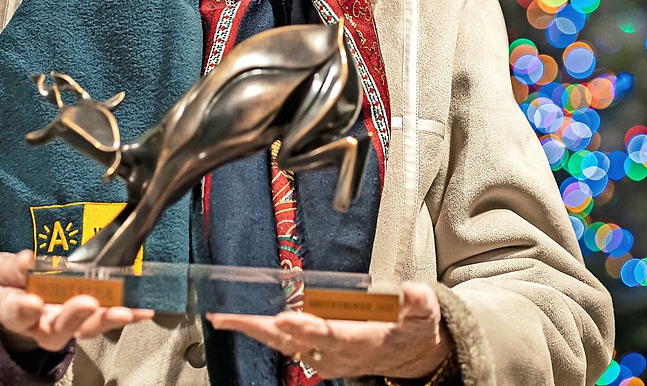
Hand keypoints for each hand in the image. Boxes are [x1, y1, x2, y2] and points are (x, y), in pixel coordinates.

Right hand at [0, 250, 154, 351]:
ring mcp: (66, 323)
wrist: (16, 296)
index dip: (23, 310)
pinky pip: (106, 319)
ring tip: (122, 311)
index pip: (16, 313)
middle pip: (56, 329)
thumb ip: (10, 267)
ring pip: (85, 328)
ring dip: (105, 319)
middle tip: (87, 303)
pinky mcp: (87, 317)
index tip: (32, 303)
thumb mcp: (0, 270)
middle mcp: (41, 324)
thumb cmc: (8, 284)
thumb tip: (26, 261)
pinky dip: (126, 315)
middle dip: (74, 316)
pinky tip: (142, 311)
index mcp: (13, 311)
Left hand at [207, 282, 452, 379]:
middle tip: (229, 318)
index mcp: (362, 339)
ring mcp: (323, 354)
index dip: (307, 327)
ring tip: (222, 317)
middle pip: (293, 340)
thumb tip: (413, 292)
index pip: (330, 334)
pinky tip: (240, 321)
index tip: (286, 318)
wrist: (407, 355)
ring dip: (252, 329)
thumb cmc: (410, 330)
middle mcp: (337, 351)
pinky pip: (283, 343)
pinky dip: (261, 331)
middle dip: (260, 329)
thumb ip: (419, 303)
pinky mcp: (315, 352)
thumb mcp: (424, 315)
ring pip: (283, 343)